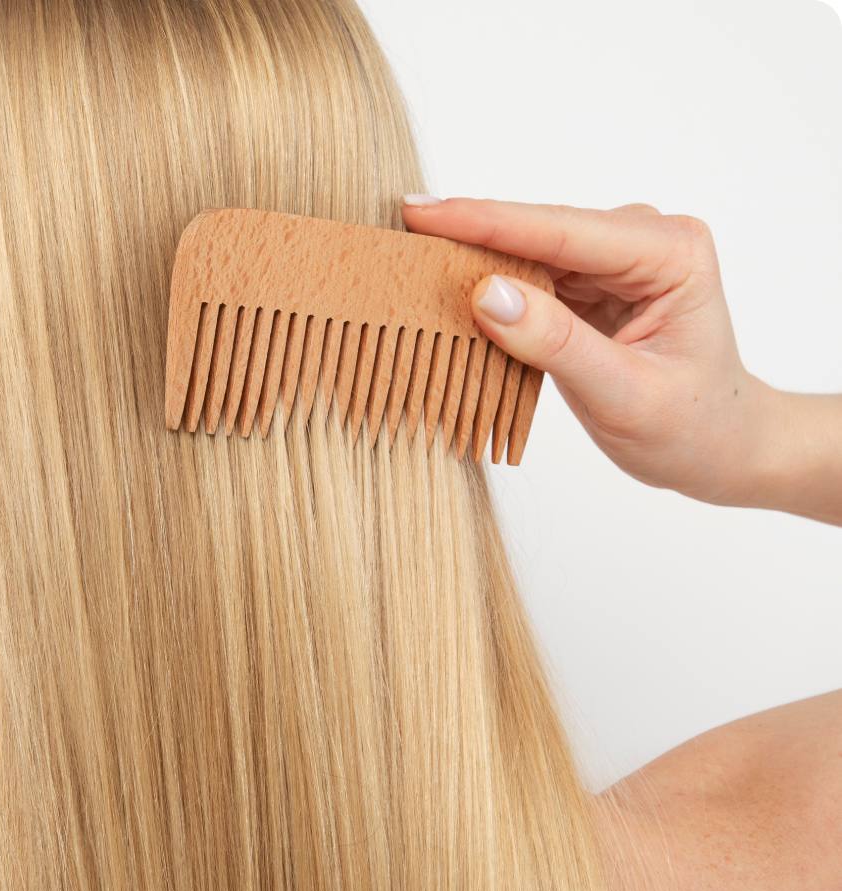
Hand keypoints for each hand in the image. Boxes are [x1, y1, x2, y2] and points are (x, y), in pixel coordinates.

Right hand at [401, 196, 769, 506]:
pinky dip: (493, 291)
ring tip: (413, 268)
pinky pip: (532, 277)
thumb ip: (558, 344)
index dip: (486, 221)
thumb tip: (487, 294)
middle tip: (398, 240)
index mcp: (670, 254)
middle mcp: (646, 241)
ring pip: (529, 252)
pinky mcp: (594, 283)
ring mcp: (618, 260)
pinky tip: (452, 294)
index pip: (563, 232)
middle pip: (540, 232)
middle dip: (470, 238)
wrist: (721, 448)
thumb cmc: (693, 428)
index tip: (420, 214)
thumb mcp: (625, 396)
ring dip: (475, 264)